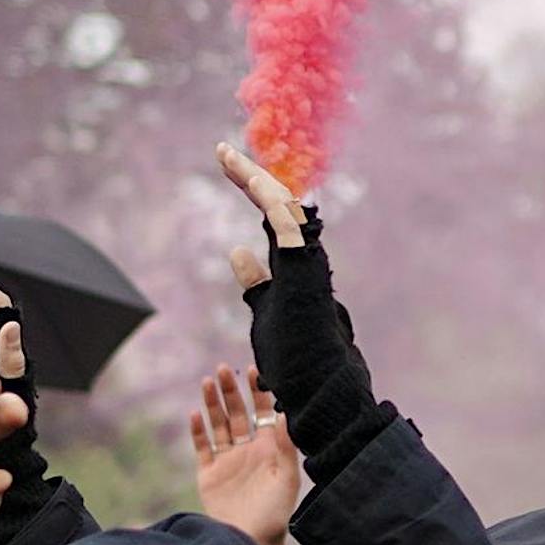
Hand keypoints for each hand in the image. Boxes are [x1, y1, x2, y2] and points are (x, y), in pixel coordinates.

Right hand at [192, 364, 303, 544]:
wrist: (251, 541)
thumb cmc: (276, 513)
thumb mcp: (287, 479)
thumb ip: (287, 447)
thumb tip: (287, 414)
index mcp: (269, 448)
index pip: (264, 412)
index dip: (258, 392)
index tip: (254, 370)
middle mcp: (247, 450)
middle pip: (237, 413)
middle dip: (230, 391)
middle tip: (223, 369)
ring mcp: (227, 461)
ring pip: (218, 425)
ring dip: (212, 403)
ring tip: (207, 381)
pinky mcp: (209, 474)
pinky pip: (202, 447)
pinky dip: (198, 431)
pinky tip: (195, 414)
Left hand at [217, 140, 364, 415]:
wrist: (322, 390)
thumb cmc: (299, 363)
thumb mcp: (266, 313)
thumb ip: (256, 283)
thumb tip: (237, 250)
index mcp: (295, 269)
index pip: (273, 221)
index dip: (253, 194)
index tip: (229, 171)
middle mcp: (304, 259)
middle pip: (277, 205)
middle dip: (250, 177)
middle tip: (221, 153)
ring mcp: (307, 262)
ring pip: (282, 207)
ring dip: (253, 180)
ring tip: (226, 158)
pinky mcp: (303, 267)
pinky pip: (285, 222)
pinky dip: (266, 197)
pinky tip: (246, 177)